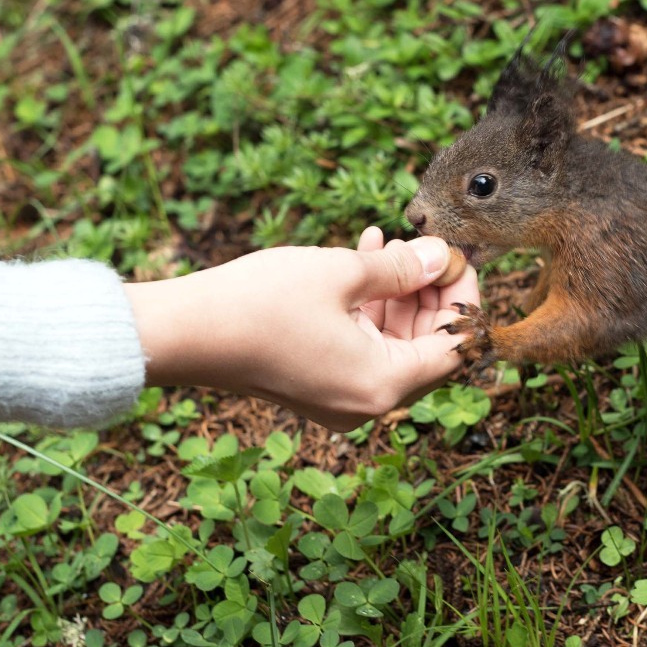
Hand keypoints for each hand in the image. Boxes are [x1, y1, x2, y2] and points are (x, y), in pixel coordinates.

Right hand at [124, 231, 482, 432]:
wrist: (181, 333)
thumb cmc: (259, 304)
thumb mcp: (342, 273)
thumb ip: (402, 268)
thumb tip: (442, 257)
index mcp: (382, 385)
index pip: (455, 346)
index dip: (464, 297)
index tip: (459, 254)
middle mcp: (367, 403)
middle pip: (427, 347)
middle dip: (430, 293)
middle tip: (428, 245)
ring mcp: (340, 397)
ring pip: (393, 343)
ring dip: (397, 293)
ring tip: (390, 242)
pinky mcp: (316, 384)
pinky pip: (360, 346)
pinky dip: (367, 307)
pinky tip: (363, 256)